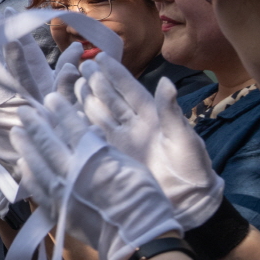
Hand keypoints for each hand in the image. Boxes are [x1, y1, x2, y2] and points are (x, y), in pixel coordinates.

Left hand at [11, 106, 182, 259]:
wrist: (136, 240)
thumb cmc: (142, 200)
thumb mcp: (128, 165)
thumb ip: (104, 149)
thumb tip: (87, 133)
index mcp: (93, 158)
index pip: (71, 128)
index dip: (60, 112)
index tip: (50, 99)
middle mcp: (72, 172)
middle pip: (48, 143)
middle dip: (35, 125)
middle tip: (24, 111)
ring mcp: (61, 193)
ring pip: (37, 164)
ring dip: (25, 147)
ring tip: (16, 132)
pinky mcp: (57, 211)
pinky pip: (37, 189)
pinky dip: (29, 175)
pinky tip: (23, 165)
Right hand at [77, 54, 223, 227]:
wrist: (188, 204)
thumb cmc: (192, 170)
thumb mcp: (185, 139)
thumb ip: (171, 112)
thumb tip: (166, 81)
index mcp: (153, 118)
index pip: (130, 90)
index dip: (116, 73)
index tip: (100, 56)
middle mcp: (133, 126)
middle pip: (110, 99)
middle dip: (95, 81)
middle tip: (80, 65)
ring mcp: (121, 142)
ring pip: (98, 115)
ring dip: (84, 99)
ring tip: (71, 82)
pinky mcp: (112, 158)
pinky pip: (92, 138)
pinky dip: (79, 125)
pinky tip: (66, 114)